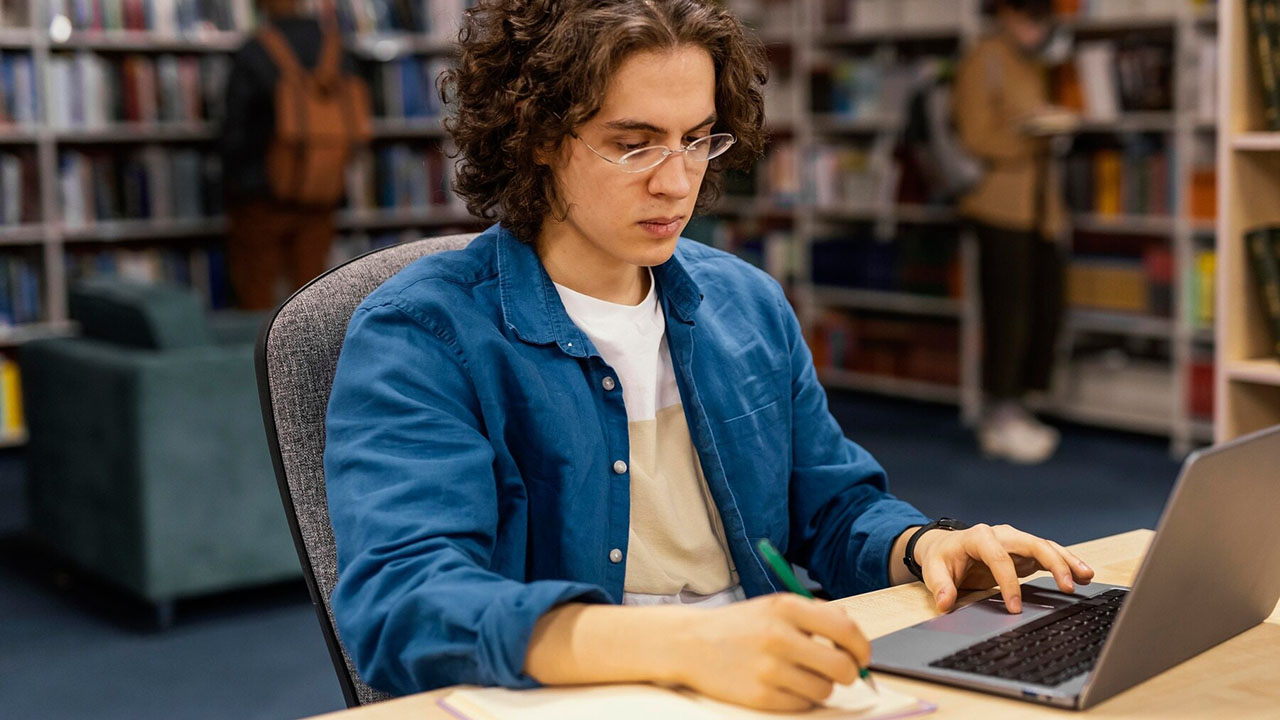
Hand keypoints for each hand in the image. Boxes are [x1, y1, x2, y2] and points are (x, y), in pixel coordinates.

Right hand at [670, 593, 868, 711]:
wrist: (691, 643)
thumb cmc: (740, 625)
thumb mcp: (775, 606)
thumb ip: (816, 614)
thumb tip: (852, 634)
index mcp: (786, 608)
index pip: (846, 631)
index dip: (862, 648)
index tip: (862, 656)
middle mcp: (778, 636)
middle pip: (842, 668)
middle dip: (850, 674)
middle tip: (843, 673)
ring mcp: (768, 668)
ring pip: (825, 690)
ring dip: (821, 686)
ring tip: (801, 675)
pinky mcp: (760, 695)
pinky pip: (802, 704)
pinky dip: (800, 698)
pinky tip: (783, 684)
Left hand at [912, 523, 1094, 612]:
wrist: (945, 546)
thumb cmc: (942, 558)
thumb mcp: (934, 570)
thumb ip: (940, 586)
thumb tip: (944, 603)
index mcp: (978, 537)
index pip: (998, 558)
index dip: (1008, 583)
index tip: (1014, 608)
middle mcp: (1001, 534)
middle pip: (1032, 543)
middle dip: (1052, 563)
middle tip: (1067, 586)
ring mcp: (1015, 541)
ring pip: (1046, 546)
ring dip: (1066, 560)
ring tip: (1086, 576)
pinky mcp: (1024, 551)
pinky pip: (1048, 555)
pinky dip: (1065, 563)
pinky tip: (1082, 575)